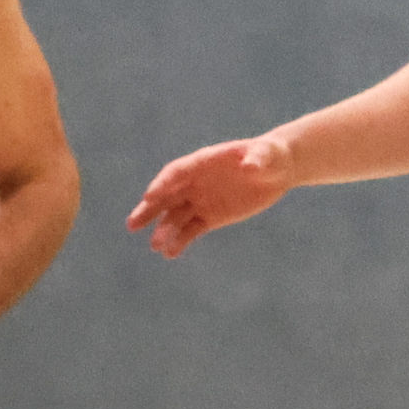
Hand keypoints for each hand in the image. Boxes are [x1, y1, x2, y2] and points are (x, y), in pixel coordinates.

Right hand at [130, 136, 291, 256]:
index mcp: (202, 162)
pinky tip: (170, 253)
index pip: (176, 173)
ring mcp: (201, 200)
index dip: (162, 184)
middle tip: (132, 224)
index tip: (150, 197)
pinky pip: (191, 230)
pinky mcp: (210, 217)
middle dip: (149, 209)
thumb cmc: (269, 155)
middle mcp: (195, 182)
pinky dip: (180, 241)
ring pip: (176, 216)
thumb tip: (250, 167)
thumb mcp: (266, 155)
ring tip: (156, 246)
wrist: (275, 171)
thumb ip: (256, 160)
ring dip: (164, 230)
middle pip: (166, 195)